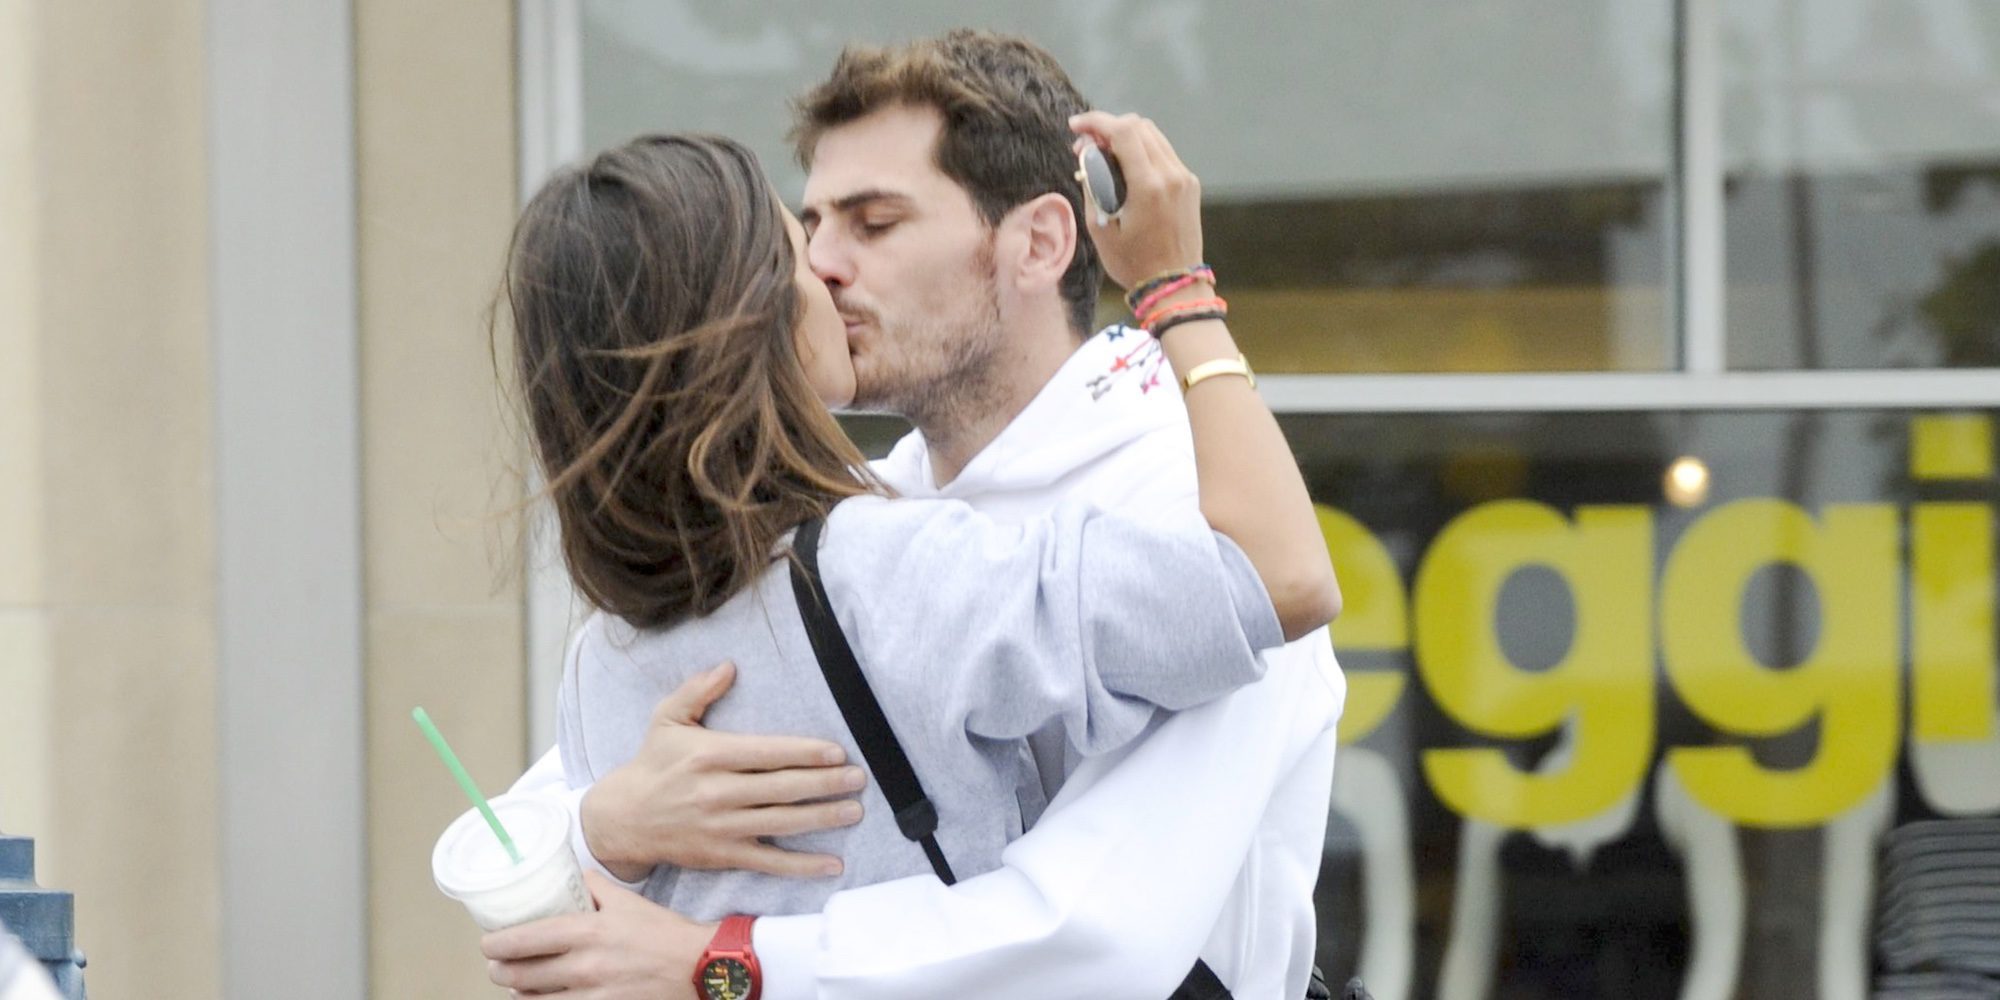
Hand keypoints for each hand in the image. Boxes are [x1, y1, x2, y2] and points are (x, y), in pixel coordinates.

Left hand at [483, 871, 712, 998]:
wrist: (699, 966)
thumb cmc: (663, 932)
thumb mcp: (629, 900)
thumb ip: (596, 886)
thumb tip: (574, 875)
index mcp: (587, 930)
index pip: (525, 940)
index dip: (496, 945)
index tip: (488, 943)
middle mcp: (585, 965)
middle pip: (520, 975)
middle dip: (500, 972)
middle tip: (497, 966)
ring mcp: (593, 993)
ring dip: (519, 994)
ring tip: (515, 987)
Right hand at [581, 661, 866, 880]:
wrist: (623, 819)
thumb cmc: (653, 764)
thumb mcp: (667, 719)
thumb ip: (698, 690)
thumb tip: (728, 665)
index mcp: (709, 755)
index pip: (766, 754)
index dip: (804, 753)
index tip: (837, 752)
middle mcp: (717, 792)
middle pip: (782, 788)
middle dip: (824, 784)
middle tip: (858, 779)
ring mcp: (722, 827)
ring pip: (782, 823)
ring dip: (822, 818)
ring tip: (854, 811)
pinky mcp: (723, 855)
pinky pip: (769, 862)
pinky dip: (802, 865)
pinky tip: (832, 863)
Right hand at [1067, 110, 1203, 290]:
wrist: (1173, 285)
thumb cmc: (1132, 263)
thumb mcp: (1100, 227)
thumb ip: (1092, 183)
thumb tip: (1088, 152)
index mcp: (1149, 186)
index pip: (1123, 131)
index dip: (1095, 121)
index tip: (1075, 127)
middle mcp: (1171, 175)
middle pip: (1138, 126)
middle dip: (1108, 128)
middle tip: (1086, 146)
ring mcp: (1184, 178)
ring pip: (1153, 135)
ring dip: (1125, 137)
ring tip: (1103, 155)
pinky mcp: (1189, 184)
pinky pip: (1163, 153)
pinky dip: (1141, 150)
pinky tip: (1125, 167)